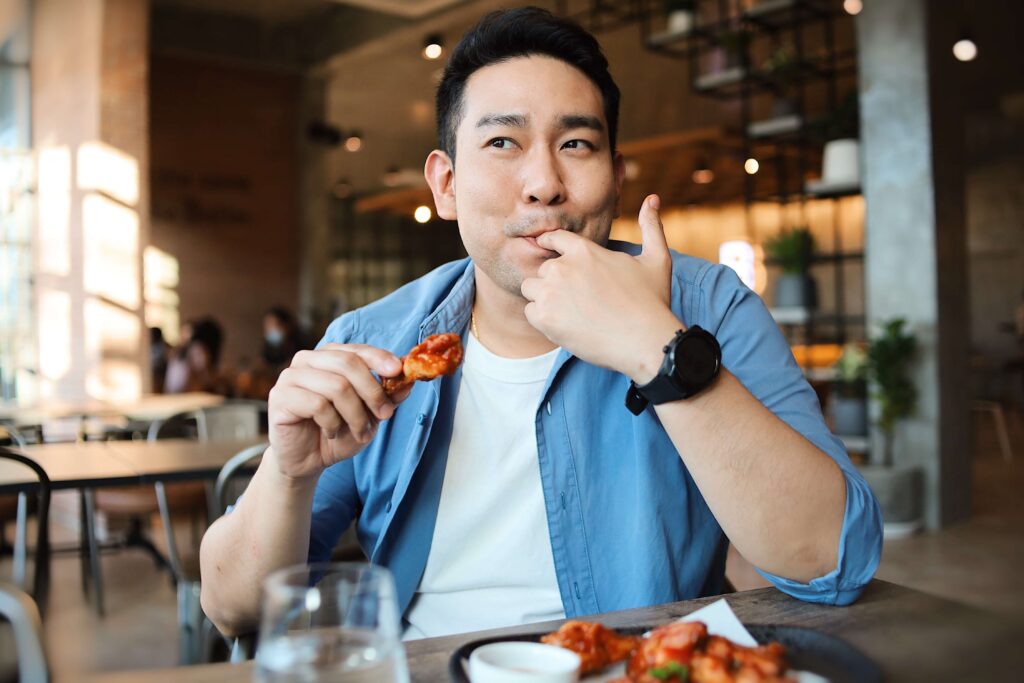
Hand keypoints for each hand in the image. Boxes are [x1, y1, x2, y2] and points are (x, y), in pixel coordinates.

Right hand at [267, 344, 412, 479]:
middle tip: (385, 415)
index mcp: (329, 356)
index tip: (398, 371)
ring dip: (356, 415)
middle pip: (348, 363)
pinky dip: (333, 423)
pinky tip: (332, 433)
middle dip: (372, 391)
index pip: (357, 349)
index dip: (379, 358)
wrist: (308, 460)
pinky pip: (317, 405)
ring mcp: (290, 376)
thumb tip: (408, 381)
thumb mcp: (369, 414)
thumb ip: (387, 396)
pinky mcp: (279, 397)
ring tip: (360, 432)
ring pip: (336, 386)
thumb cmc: (337, 432)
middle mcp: (307, 360)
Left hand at [520, 194, 680, 381]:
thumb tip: (652, 198)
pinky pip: (530, 312)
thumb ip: (651, 226)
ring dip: (544, 299)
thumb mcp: (657, 259)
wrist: (644, 341)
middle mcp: (563, 267)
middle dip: (555, 282)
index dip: (551, 246)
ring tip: (569, 312)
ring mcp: (551, 292)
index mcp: (585, 250)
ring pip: (531, 289)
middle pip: (543, 269)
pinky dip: (543, 320)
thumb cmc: (652, 302)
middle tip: (576, 300)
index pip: (554, 239)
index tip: (554, 257)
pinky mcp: (544, 317)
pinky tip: (565, 325)